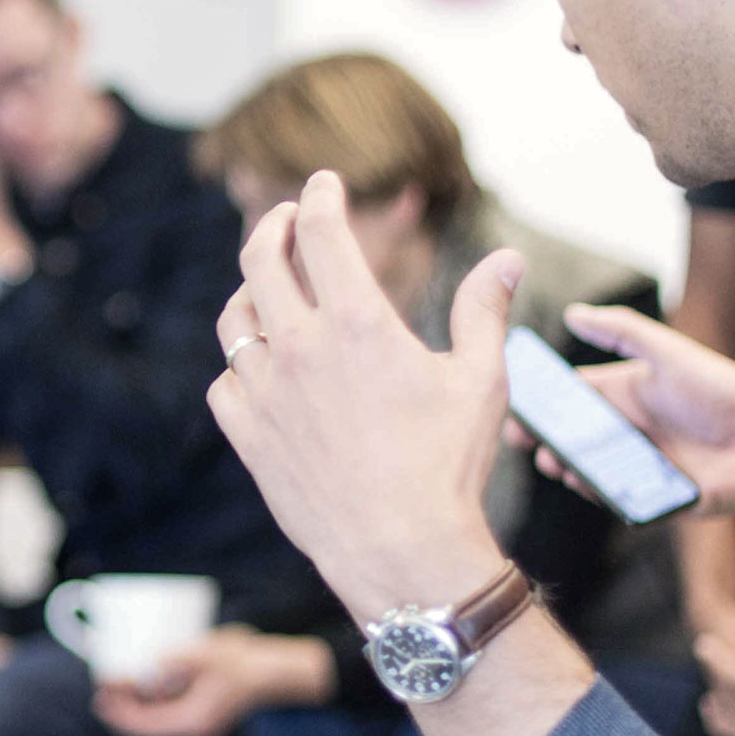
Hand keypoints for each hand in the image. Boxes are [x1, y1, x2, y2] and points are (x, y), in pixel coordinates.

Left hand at [94, 628, 334, 735]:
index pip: (145, 727)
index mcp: (193, 722)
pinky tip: (147, 676)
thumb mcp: (211, 656)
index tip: (100, 693)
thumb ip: (178, 662)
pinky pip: (170, 707)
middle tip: (103, 683)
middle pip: (146, 726)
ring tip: (119, 679)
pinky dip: (153, 697)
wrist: (284, 670)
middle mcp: (194, 726)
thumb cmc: (250, 664)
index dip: (119, 713)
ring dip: (136, 702)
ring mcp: (200, 718)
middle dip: (122, 707)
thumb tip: (147, 669)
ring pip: (157, 717)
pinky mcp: (206, 706)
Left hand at [209, 171, 515, 619]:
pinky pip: (226, 385)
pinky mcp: (249, 437)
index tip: (323, 184)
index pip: (320, 230)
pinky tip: (257, 371)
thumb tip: (509, 259)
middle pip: (259, 260)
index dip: (319, 196)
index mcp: (356, 322)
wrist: (403, 551)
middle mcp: (300, 347)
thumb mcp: (482, 380)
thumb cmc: (449, 466)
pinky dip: (239, 369)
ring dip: (249, 295)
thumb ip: (484, 310)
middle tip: (283, 218)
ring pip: (234, 321)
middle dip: (270, 226)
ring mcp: (267, 393)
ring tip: (265, 290)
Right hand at [532, 305, 734, 521]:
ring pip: (588, 469)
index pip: (572, 397)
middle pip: (573, 437)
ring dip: (567, 467)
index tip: (514, 407)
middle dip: (547, 440)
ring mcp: (639, 465)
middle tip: (529, 443)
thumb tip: (572, 312)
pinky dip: (597, 493)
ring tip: (558, 463)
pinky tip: (587, 484)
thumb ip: (621, 331)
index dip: (541, 402)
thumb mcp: (667, 352)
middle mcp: (628, 430)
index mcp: (626, 394)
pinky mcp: (654, 497)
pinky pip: (617, 498)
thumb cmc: (721, 390)